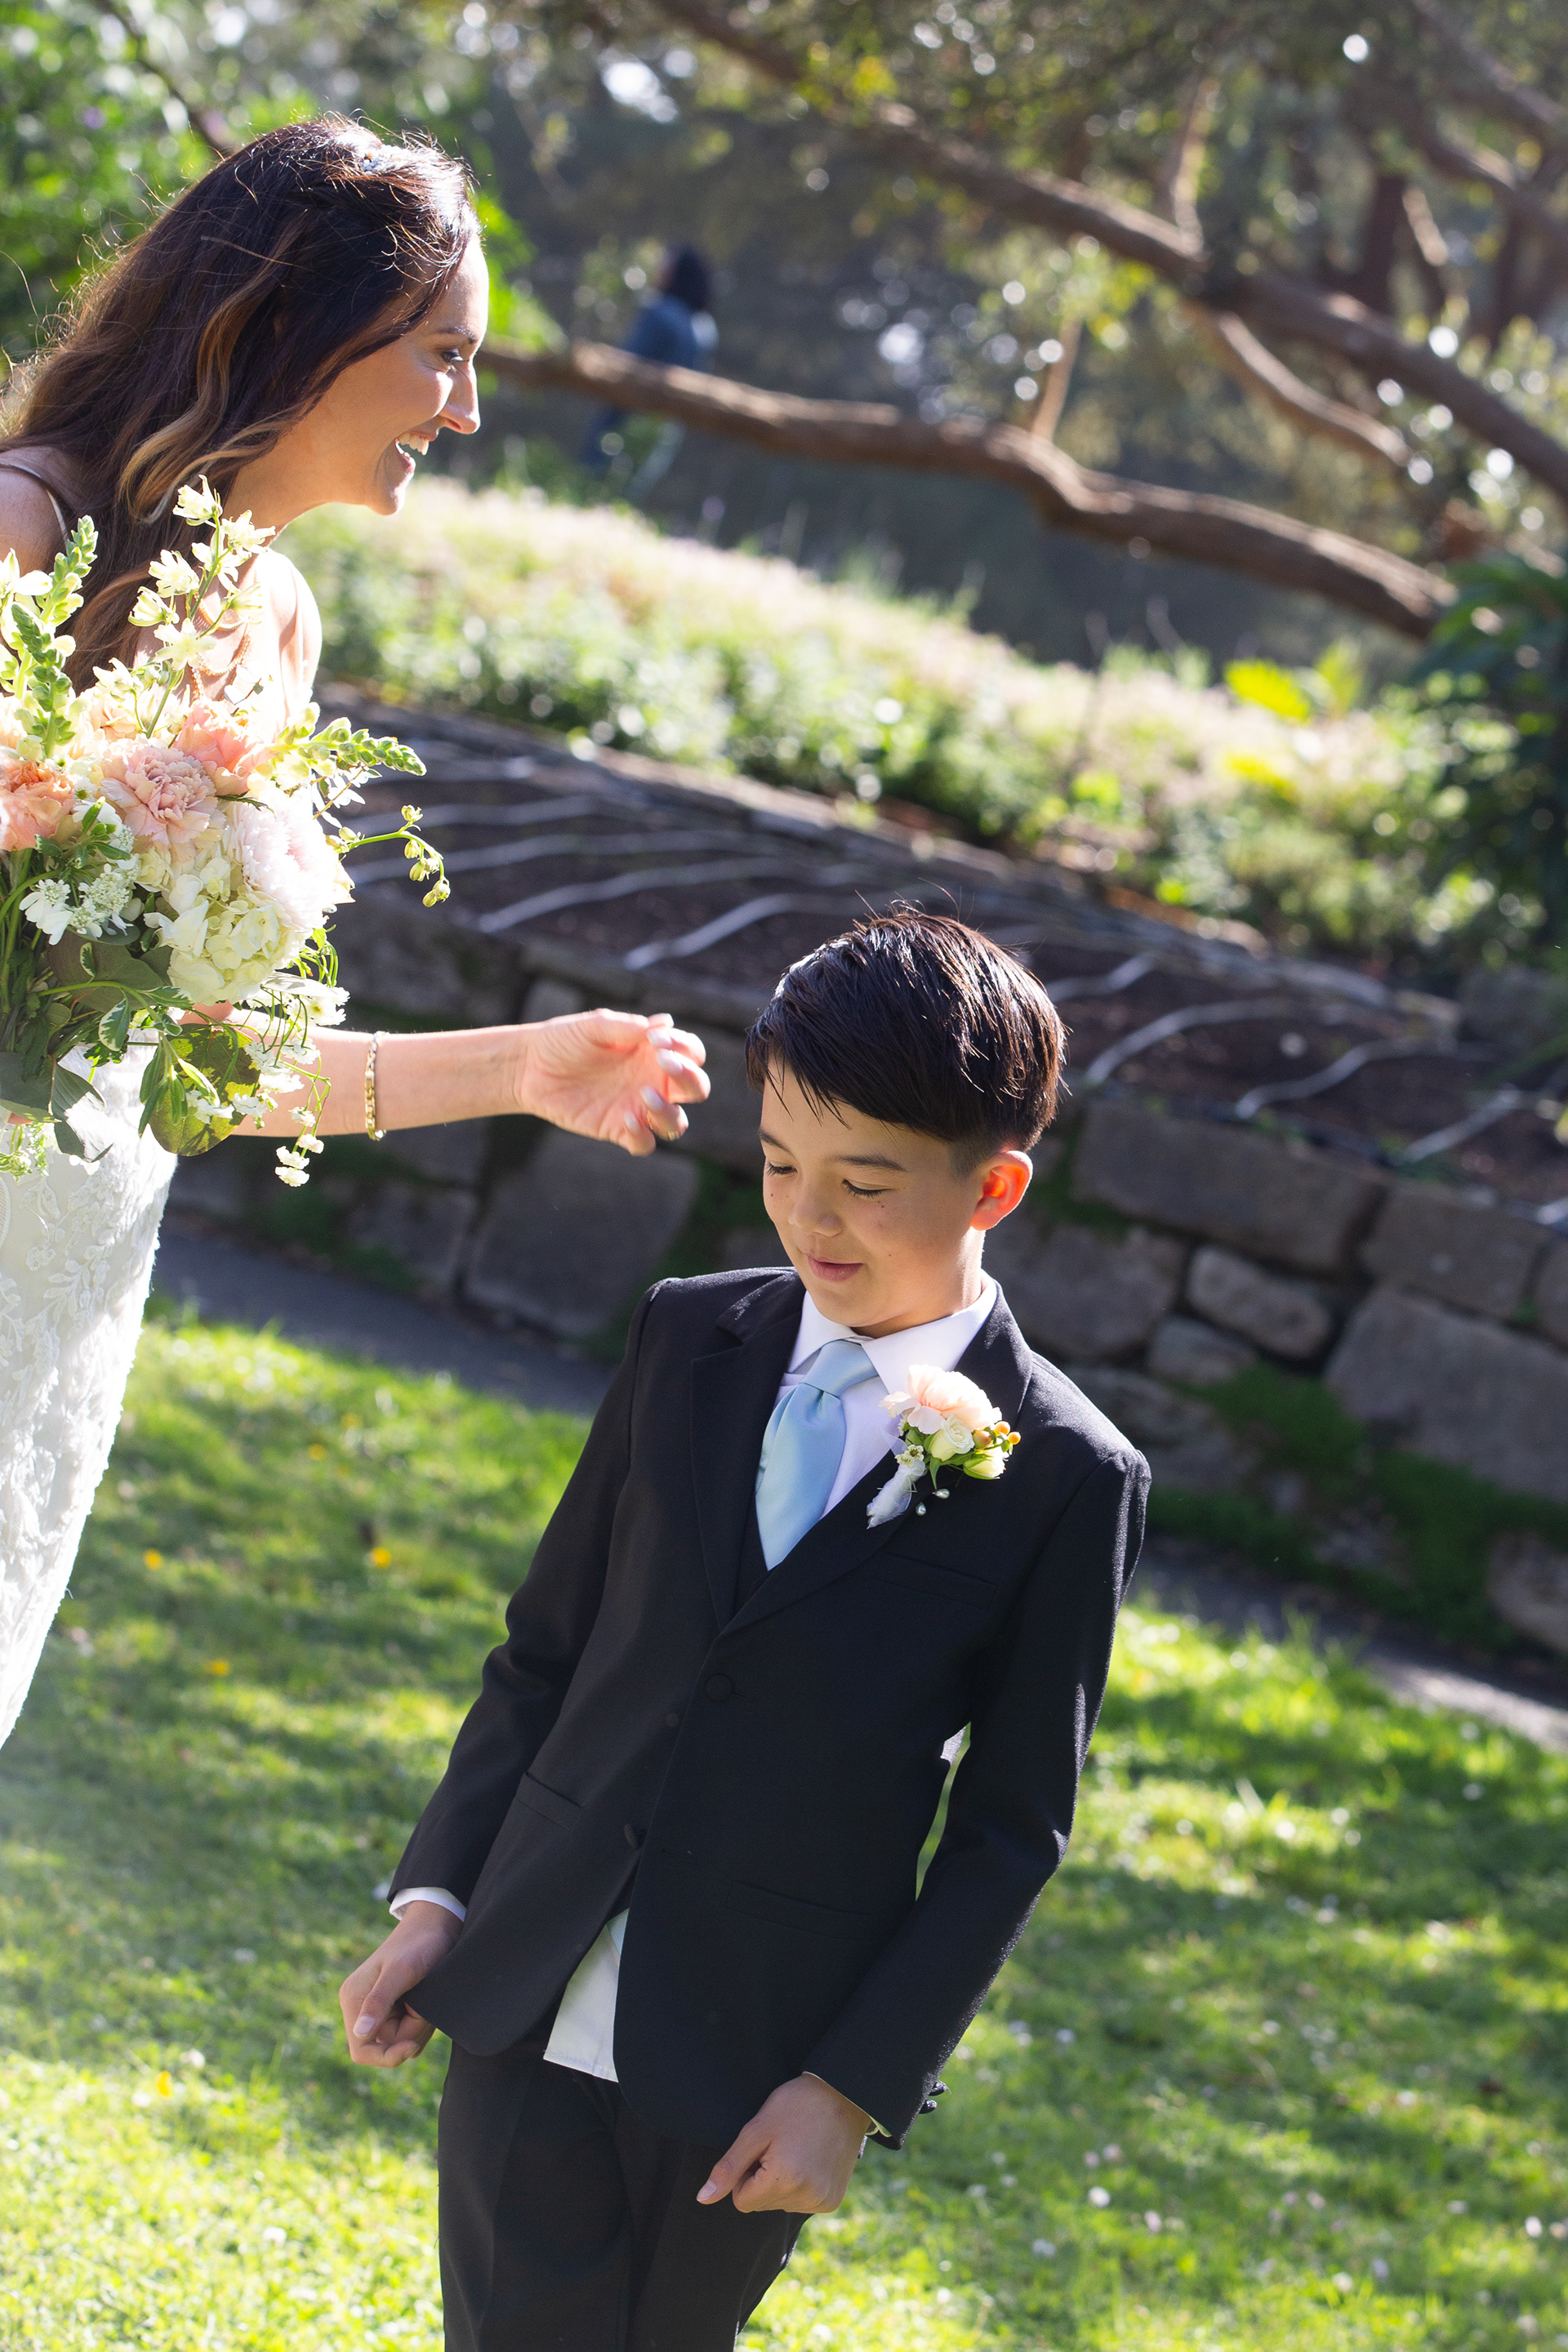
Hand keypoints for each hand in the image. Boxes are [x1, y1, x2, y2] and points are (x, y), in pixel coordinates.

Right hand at [338, 1902, 461, 2067]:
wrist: (437, 1925)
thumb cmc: (419, 1943)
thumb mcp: (401, 1971)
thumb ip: (379, 2001)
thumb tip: (360, 2032)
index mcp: (353, 1999)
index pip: (362, 2051)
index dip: (387, 2056)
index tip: (413, 2043)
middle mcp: (361, 2008)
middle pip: (386, 2047)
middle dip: (410, 2032)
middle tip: (425, 2003)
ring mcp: (378, 2009)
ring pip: (400, 2042)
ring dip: (419, 2026)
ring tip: (426, 1996)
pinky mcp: (394, 2009)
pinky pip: (408, 2033)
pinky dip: (422, 2023)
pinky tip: (427, 2000)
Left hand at [517, 1008, 709, 1156]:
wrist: (528, 1067)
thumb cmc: (563, 1040)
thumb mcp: (594, 1026)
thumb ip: (629, 1027)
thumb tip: (666, 1023)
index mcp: (652, 1053)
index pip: (692, 1053)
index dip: (686, 1049)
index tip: (657, 1041)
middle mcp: (652, 1081)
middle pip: (696, 1088)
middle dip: (689, 1078)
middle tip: (662, 1064)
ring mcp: (637, 1108)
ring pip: (677, 1122)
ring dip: (670, 1111)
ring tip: (644, 1095)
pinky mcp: (618, 1130)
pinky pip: (645, 1144)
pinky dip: (643, 1136)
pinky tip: (625, 1118)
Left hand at [696, 2074, 872, 2214]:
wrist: (844, 2094)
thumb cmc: (795, 2105)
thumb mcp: (756, 2130)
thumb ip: (728, 2168)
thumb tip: (703, 2198)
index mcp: (783, 2182)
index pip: (741, 2201)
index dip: (745, 2173)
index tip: (762, 2148)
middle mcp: (805, 2199)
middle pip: (761, 2204)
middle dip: (763, 2178)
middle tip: (780, 2146)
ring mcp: (821, 2202)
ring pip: (780, 2204)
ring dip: (781, 2182)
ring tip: (796, 2149)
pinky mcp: (832, 2201)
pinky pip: (801, 2202)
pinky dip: (800, 2185)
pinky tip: (810, 2159)